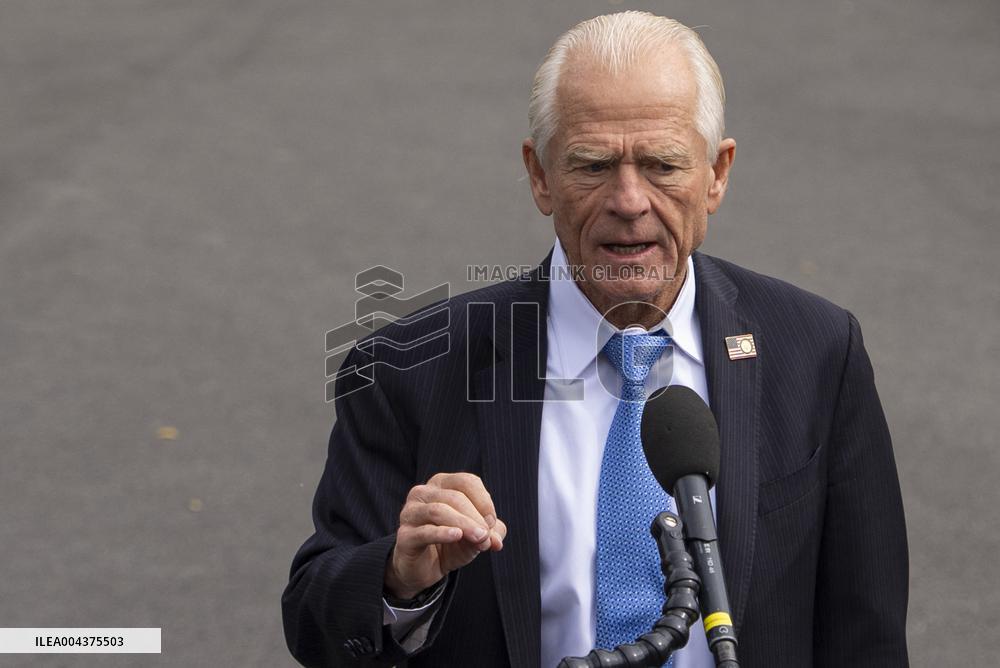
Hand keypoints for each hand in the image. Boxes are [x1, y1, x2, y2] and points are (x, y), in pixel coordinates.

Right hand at [384, 472, 506, 599]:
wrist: (424, 568)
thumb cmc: (450, 544)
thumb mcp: (475, 536)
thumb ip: (490, 533)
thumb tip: (496, 539)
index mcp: (442, 484)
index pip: (466, 482)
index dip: (483, 500)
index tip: (492, 522)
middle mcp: (423, 493)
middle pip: (454, 497)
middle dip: (475, 517)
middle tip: (487, 535)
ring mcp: (410, 513)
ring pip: (438, 511)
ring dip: (463, 524)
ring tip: (480, 538)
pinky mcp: (404, 535)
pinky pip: (424, 531)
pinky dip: (443, 533)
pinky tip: (457, 536)